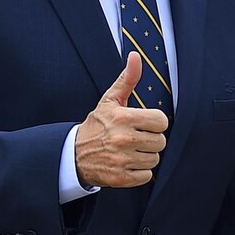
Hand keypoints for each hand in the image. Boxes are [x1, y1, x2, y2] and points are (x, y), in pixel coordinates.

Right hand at [74, 52, 168, 187]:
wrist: (73, 154)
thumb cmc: (96, 125)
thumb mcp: (110, 100)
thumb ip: (127, 79)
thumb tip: (135, 56)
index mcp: (123, 118)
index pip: (161, 121)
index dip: (154, 123)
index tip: (144, 124)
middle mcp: (123, 139)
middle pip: (160, 142)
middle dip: (151, 140)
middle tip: (136, 138)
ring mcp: (121, 160)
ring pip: (154, 159)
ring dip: (145, 156)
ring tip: (131, 151)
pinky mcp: (120, 178)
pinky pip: (146, 176)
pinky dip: (139, 172)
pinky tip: (127, 163)